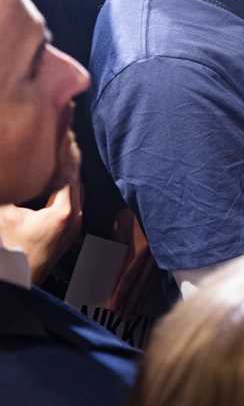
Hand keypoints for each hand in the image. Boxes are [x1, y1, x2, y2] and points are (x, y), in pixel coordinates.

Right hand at [0, 133, 82, 283]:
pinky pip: (71, 194)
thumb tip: (9, 169)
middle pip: (74, 174)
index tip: (61, 122)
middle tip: (65, 123)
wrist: (18, 283)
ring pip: (74, 184)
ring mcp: (74, 222)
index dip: (61, 144)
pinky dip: (66, 177)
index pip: (65, 169)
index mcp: (63, 211)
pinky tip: (59, 167)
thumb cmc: (9, 252)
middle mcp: (75, 215)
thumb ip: (8, 188)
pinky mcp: (68, 227)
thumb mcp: (2, 215)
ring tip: (63, 139)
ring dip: (68, 162)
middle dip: (67, 149)